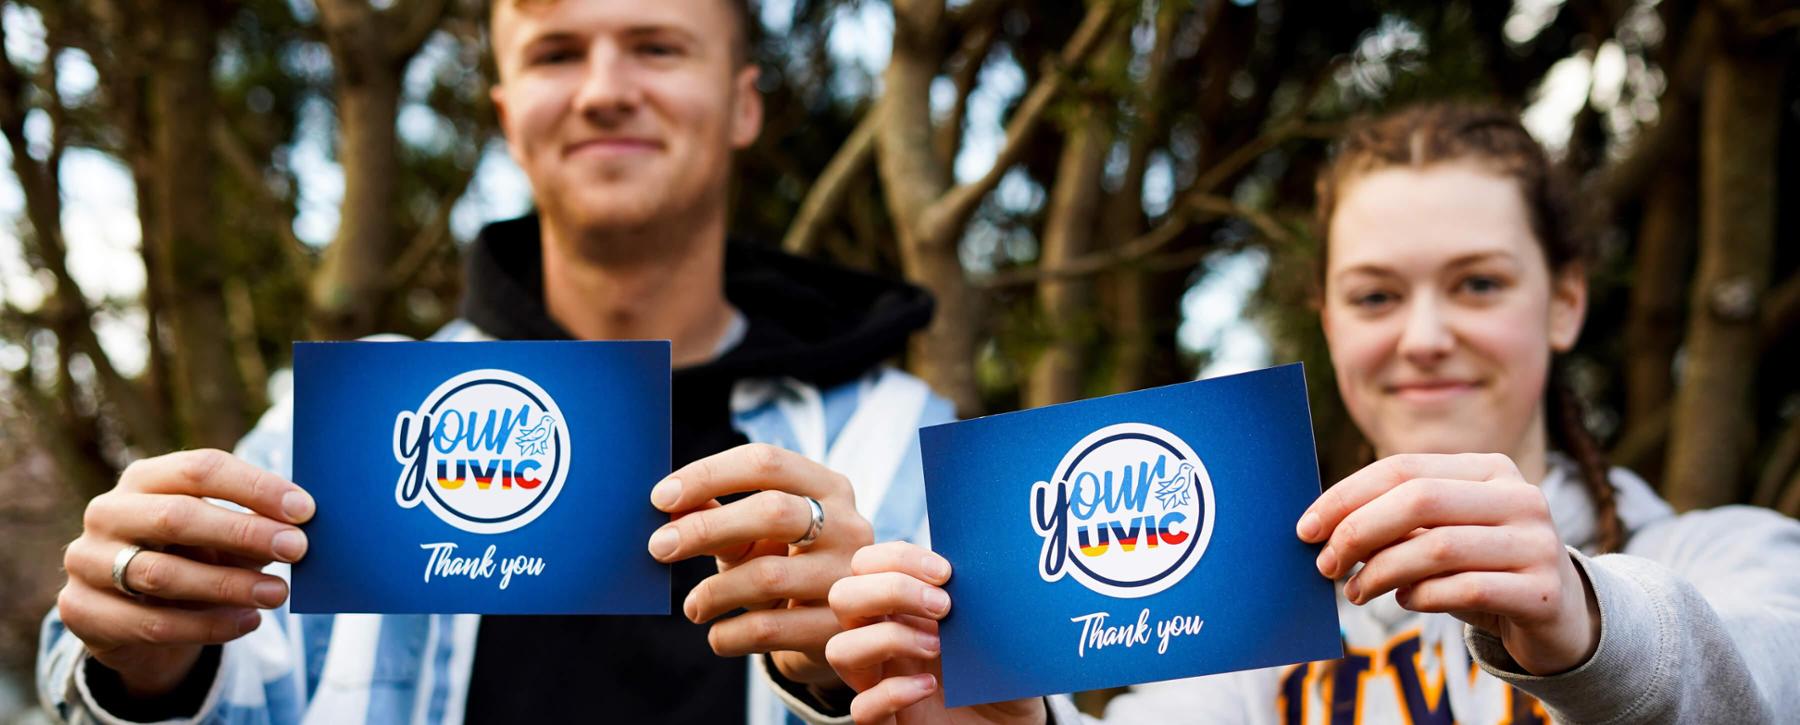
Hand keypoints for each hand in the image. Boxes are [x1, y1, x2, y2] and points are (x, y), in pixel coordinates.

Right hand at [57, 449, 314, 695]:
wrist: (134, 615)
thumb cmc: (191, 558)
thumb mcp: (223, 538)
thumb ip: (254, 529)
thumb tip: (301, 529)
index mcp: (146, 478)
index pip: (200, 469)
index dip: (255, 487)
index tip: (304, 509)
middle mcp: (108, 512)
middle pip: (176, 516)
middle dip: (243, 533)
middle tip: (297, 549)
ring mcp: (86, 560)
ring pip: (162, 574)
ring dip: (228, 585)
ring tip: (277, 593)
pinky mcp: (81, 610)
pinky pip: (151, 623)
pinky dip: (207, 626)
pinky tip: (248, 622)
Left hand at [647, 443, 873, 685]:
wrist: (832, 631)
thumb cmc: (785, 569)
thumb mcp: (755, 537)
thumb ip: (717, 515)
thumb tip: (668, 506)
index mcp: (827, 487)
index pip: (765, 463)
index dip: (708, 475)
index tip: (661, 498)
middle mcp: (847, 526)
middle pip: (772, 512)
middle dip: (705, 528)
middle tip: (659, 547)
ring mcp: (848, 578)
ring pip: (768, 577)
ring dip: (714, 592)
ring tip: (693, 606)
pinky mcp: (838, 629)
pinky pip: (769, 630)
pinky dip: (729, 634)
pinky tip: (717, 635)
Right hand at [826, 542, 1044, 724]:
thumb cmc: (997, 673)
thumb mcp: (994, 629)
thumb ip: (978, 598)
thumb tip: (980, 565)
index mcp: (901, 608)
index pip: (868, 563)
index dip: (898, 559)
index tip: (945, 572)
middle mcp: (881, 639)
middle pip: (842, 595)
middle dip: (890, 590)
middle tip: (942, 606)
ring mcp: (879, 681)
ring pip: (839, 650)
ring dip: (888, 638)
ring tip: (937, 647)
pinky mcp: (887, 722)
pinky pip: (862, 708)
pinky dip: (893, 693)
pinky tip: (929, 686)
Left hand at [1298, 453, 1598, 674]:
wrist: (1558, 616)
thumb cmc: (1482, 567)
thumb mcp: (1443, 533)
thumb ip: (1397, 521)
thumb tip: (1324, 527)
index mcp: (1490, 469)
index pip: (1404, 468)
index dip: (1346, 496)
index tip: (1306, 528)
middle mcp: (1520, 496)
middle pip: (1418, 500)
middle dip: (1358, 531)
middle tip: (1326, 563)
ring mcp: (1537, 543)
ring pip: (1437, 548)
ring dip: (1380, 572)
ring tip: (1356, 591)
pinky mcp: (1542, 592)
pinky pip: (1463, 590)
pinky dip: (1420, 596)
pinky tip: (1405, 600)